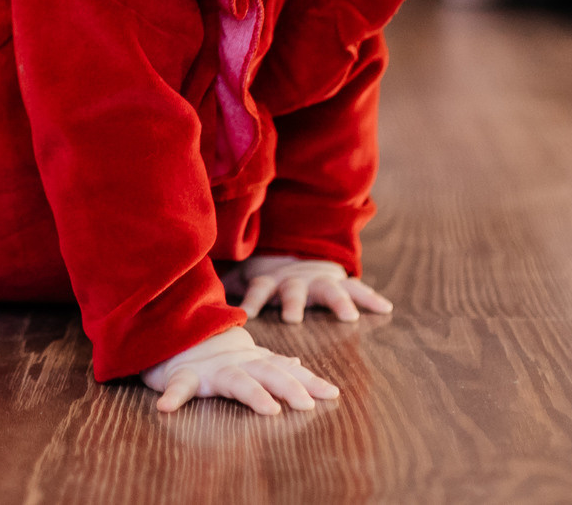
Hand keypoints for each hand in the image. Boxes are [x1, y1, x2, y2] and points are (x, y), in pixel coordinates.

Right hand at [142, 326, 341, 415]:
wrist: (172, 330)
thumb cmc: (213, 352)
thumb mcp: (244, 355)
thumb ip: (271, 361)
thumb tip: (297, 362)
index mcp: (253, 362)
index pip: (286, 370)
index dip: (309, 381)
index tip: (332, 394)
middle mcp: (237, 364)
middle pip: (269, 373)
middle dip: (290, 386)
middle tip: (308, 404)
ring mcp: (211, 369)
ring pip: (235, 380)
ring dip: (253, 394)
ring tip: (269, 410)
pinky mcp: (182, 374)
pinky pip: (179, 385)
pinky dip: (174, 395)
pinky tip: (167, 408)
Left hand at [222, 254, 394, 325]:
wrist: (300, 253)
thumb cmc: (269, 275)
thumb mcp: (247, 277)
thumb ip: (226, 286)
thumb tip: (186, 292)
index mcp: (270, 281)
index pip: (257, 289)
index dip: (251, 300)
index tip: (245, 312)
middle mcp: (295, 281)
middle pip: (292, 292)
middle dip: (292, 304)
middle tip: (293, 318)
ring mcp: (319, 281)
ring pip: (329, 291)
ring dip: (339, 302)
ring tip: (350, 315)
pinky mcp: (339, 283)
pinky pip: (357, 289)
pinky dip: (370, 298)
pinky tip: (385, 307)